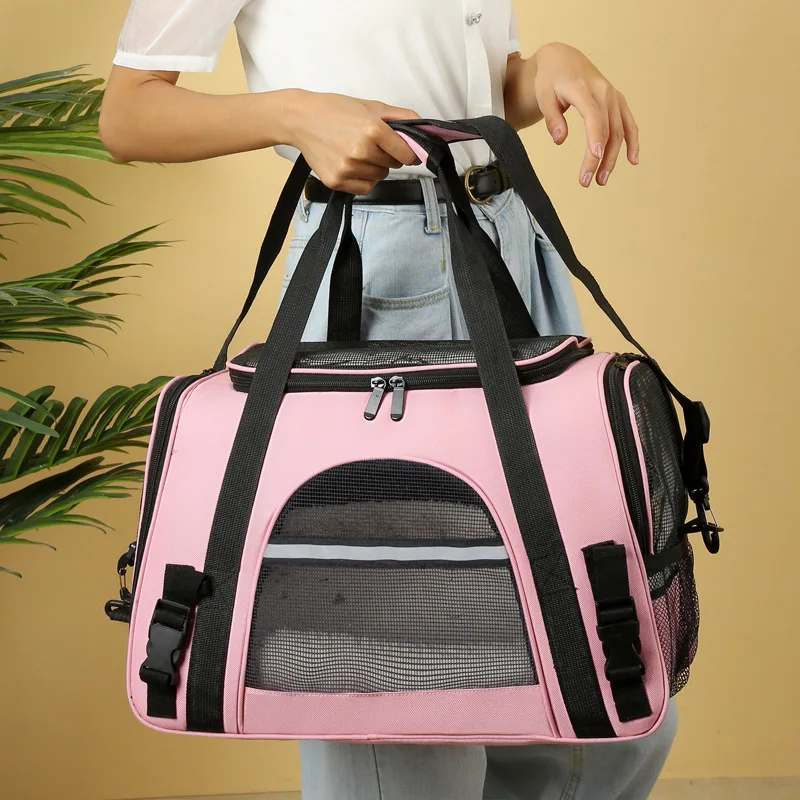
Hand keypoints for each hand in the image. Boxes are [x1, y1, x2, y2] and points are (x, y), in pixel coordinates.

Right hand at [282, 91, 421, 194]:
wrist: (301, 119)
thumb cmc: (335, 110)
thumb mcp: (370, 106)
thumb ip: (400, 116)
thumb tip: (425, 127)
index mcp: (373, 129)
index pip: (406, 154)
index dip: (408, 153)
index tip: (404, 151)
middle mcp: (361, 151)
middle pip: (393, 165)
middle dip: (388, 156)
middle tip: (370, 144)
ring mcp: (348, 168)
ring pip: (380, 177)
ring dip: (375, 167)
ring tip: (358, 152)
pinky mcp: (337, 181)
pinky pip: (365, 187)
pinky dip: (364, 179)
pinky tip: (352, 165)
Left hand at [509, 43, 638, 187]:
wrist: (563, 60)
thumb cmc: (550, 80)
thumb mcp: (543, 97)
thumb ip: (552, 118)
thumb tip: (559, 140)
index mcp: (582, 88)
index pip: (593, 115)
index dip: (595, 137)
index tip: (594, 158)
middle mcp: (603, 91)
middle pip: (606, 129)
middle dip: (598, 158)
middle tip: (586, 182)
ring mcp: (613, 96)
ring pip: (618, 130)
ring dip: (612, 157)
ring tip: (601, 180)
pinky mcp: (617, 101)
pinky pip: (628, 123)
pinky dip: (632, 141)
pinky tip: (633, 160)